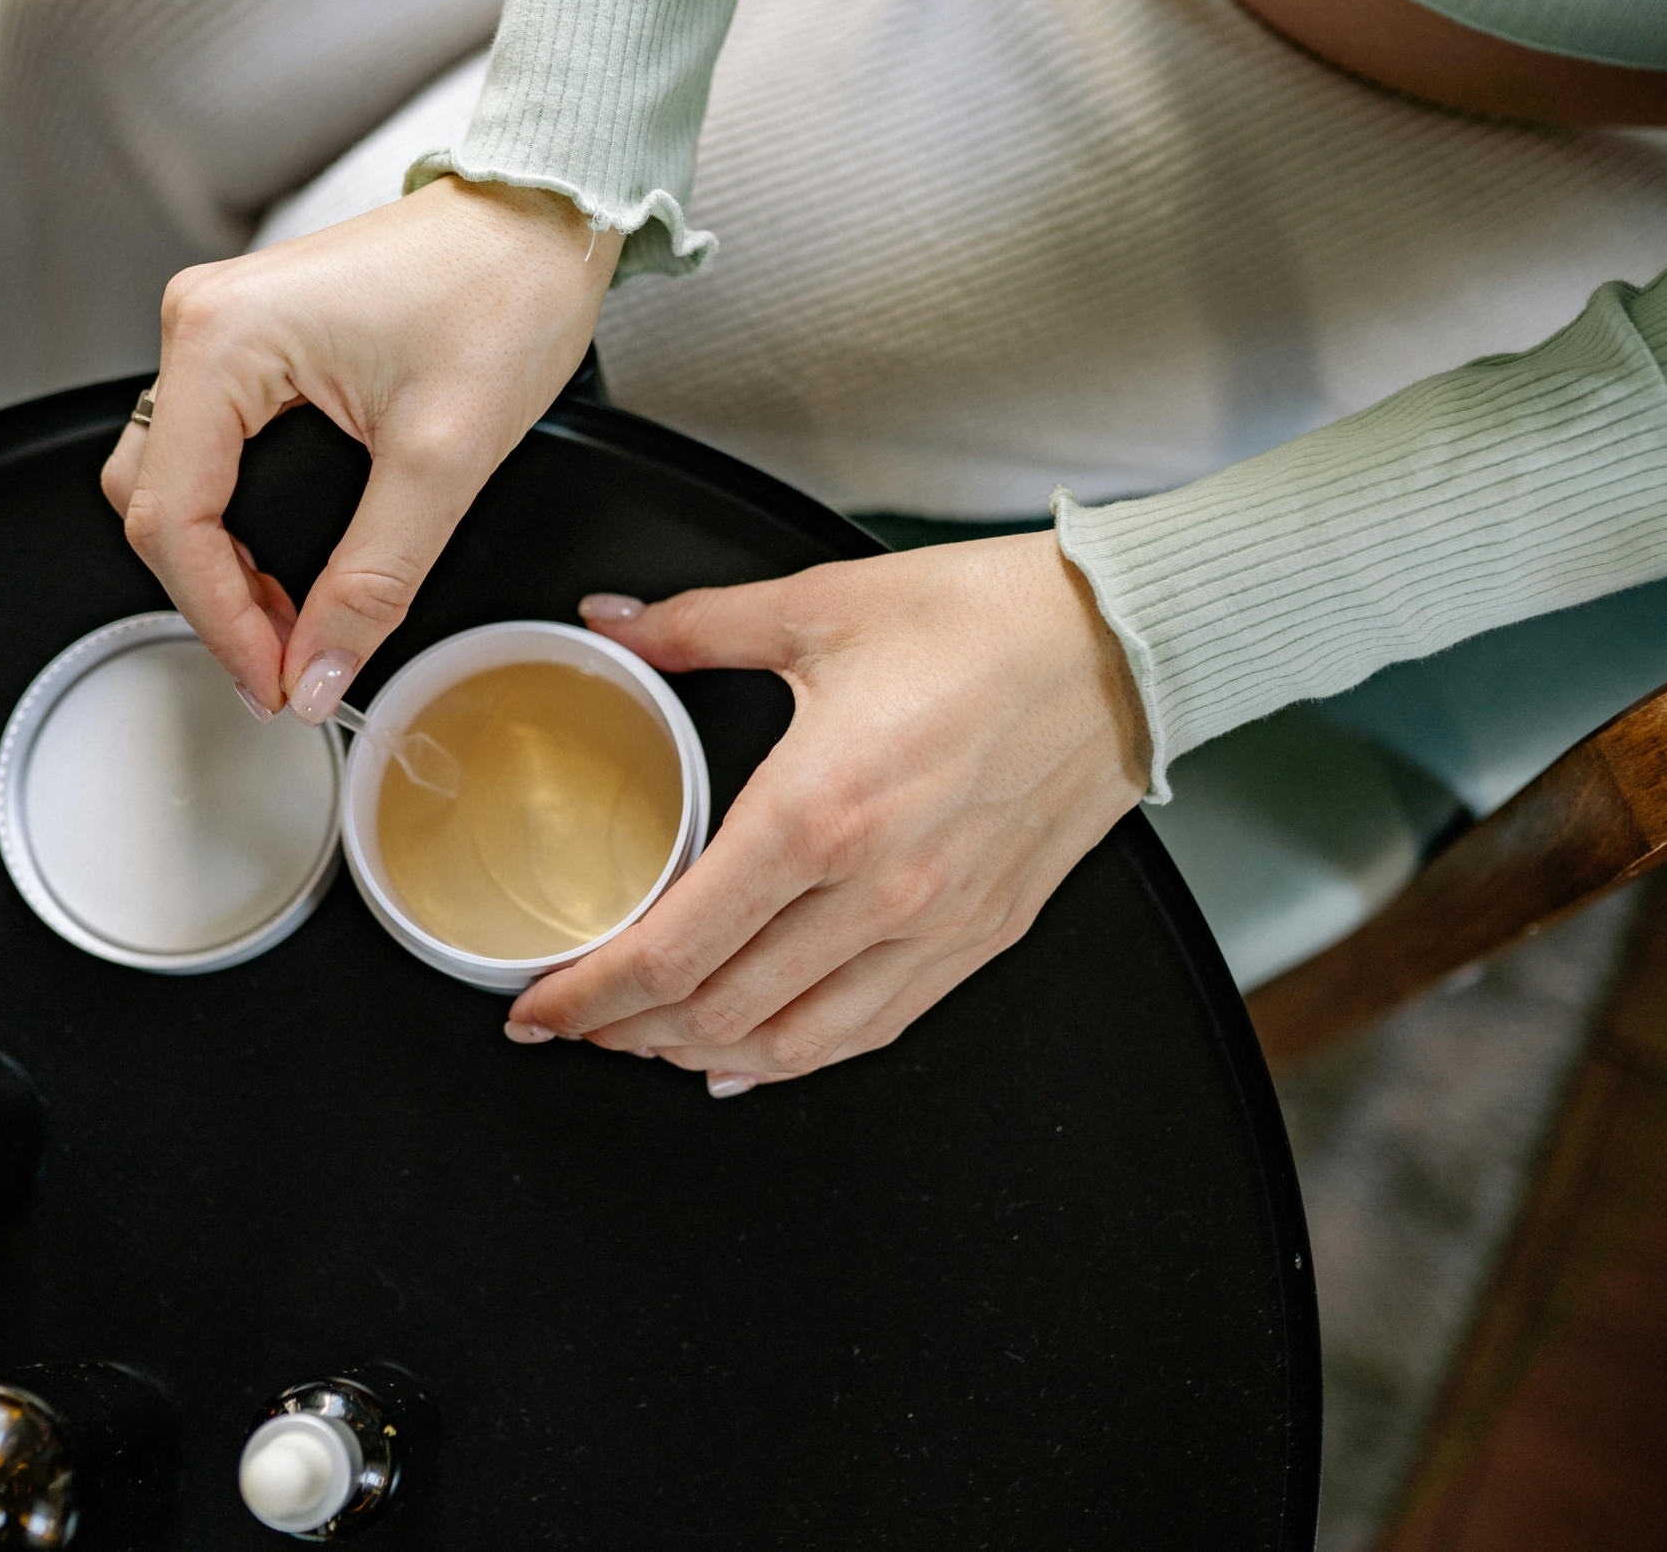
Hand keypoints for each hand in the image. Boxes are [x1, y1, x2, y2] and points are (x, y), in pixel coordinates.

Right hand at [100, 177, 620, 716]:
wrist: (544, 221)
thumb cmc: (502, 291)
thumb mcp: (444, 459)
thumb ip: (373, 580)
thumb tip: (318, 669)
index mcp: (224, 339)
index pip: (174, 518)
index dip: (219, 620)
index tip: (274, 682)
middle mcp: (202, 324)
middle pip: (155, 504)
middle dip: (213, 600)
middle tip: (283, 668)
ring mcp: (223, 330)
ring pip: (173, 482)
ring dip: (219, 564)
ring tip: (291, 627)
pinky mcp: (254, 343)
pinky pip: (210, 453)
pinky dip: (236, 520)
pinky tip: (290, 567)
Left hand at [507, 534, 1148, 1096]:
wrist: (1128, 642)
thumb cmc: (991, 619)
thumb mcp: (820, 606)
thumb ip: (696, 628)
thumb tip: (612, 623)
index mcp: (817, 812)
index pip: (674, 950)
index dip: (590, 996)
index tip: (538, 1007)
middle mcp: (875, 890)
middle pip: (718, 1011)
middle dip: (626, 1032)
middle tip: (573, 1022)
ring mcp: (933, 925)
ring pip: (793, 1041)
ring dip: (702, 1054)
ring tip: (645, 1043)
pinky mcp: (981, 936)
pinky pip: (872, 1029)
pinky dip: (798, 1058)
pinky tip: (752, 1059)